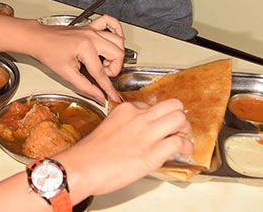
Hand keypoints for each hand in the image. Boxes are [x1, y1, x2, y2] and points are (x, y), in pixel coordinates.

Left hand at [33, 15, 124, 103]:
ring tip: (103, 62)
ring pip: (118, 40)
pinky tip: (113, 40)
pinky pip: (109, 21)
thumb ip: (85, 87)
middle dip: (113, 69)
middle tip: (101, 75)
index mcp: (85, 47)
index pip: (102, 72)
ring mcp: (91, 30)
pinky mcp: (89, 27)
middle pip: (118, 54)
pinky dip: (116, 29)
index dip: (108, 88)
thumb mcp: (66, 74)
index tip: (113, 96)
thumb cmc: (48, 52)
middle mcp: (91, 36)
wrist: (38, 39)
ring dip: (115, 54)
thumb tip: (99, 96)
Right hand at [57, 99, 192, 198]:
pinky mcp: (153, 152)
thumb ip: (125, 125)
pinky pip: (180, 143)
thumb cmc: (92, 153)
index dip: (158, 117)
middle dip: (179, 116)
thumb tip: (137, 134)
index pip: (152, 105)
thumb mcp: (108, 127)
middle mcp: (138, 117)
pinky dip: (187, 147)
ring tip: (181, 138)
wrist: (84, 166)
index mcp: (126, 110)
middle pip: (172, 105)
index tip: (159, 126)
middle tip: (176, 128)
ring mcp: (147, 133)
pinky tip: (183, 152)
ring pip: (179, 118)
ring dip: (185, 129)